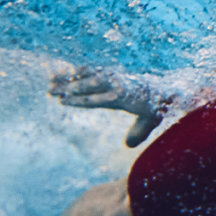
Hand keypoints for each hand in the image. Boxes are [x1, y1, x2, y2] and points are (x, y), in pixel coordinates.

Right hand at [50, 67, 164, 146]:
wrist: (165, 90)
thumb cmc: (156, 109)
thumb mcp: (150, 122)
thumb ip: (139, 133)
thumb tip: (128, 145)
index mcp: (124, 97)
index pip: (98, 99)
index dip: (80, 100)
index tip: (63, 101)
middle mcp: (117, 84)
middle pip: (89, 85)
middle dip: (68, 88)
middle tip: (50, 91)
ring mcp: (115, 77)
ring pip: (88, 75)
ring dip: (69, 78)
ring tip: (51, 80)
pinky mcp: (113, 73)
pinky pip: (94, 70)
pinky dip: (80, 71)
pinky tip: (66, 72)